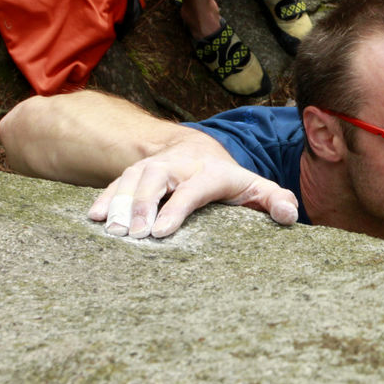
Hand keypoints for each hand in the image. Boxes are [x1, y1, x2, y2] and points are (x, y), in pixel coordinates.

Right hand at [88, 147, 298, 237]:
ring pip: (132, 178)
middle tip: (134, 234)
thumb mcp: (256, 186)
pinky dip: (104, 198)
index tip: (163, 231)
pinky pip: (115, 182)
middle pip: (157, 177)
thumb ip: (275, 199)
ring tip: (113, 230)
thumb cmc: (228, 178)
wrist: (198, 149)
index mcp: (211, 172)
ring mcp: (154, 167)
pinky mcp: (134, 172)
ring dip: (120, 202)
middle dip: (144, 203)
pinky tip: (94, 218)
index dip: (178, 207)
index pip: (195, 187)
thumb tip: (289, 215)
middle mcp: (179, 165)